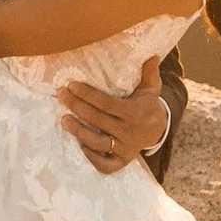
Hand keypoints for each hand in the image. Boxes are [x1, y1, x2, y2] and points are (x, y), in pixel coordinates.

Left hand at [56, 68, 171, 175]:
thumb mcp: (151, 88)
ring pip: (98, 143)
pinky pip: (106, 165)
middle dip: (77, 107)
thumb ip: (149, 72)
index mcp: (134, 113)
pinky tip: (80, 145)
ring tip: (64, 119)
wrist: (159, 130)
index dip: (87, 94)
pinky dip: (92, 158)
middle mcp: (129, 132)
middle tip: (61, 95)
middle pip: (98, 120)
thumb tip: (152, 54)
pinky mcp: (122, 161)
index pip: (106, 104)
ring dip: (79, 132)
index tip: (72, 85)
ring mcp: (125, 149)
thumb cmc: (147, 104)